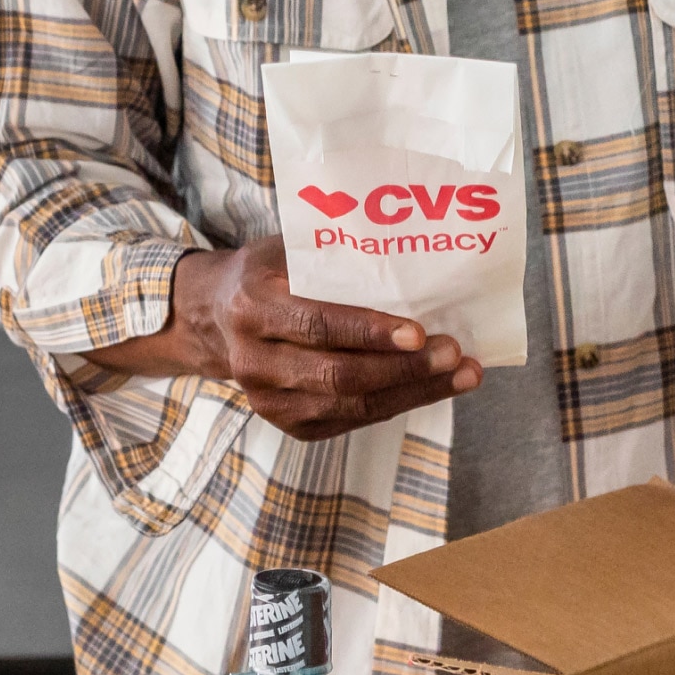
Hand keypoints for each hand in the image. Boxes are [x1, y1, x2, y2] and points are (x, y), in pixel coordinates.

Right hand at [86, 235, 481, 440]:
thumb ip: (335, 258)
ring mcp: (267, 400)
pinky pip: (351, 421)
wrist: (211, 317)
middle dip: (405, 369)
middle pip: (339, 374)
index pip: (317, 324)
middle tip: (456, 354)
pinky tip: (434, 388)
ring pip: (351, 405)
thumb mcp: (287, 250)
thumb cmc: (267, 274)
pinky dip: (397, 404)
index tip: (420, 332)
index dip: (370, 332)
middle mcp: (253, 360)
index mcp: (252, 306)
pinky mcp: (287, 424)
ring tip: (462, 375)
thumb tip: (413, 260)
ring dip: (414, 392)